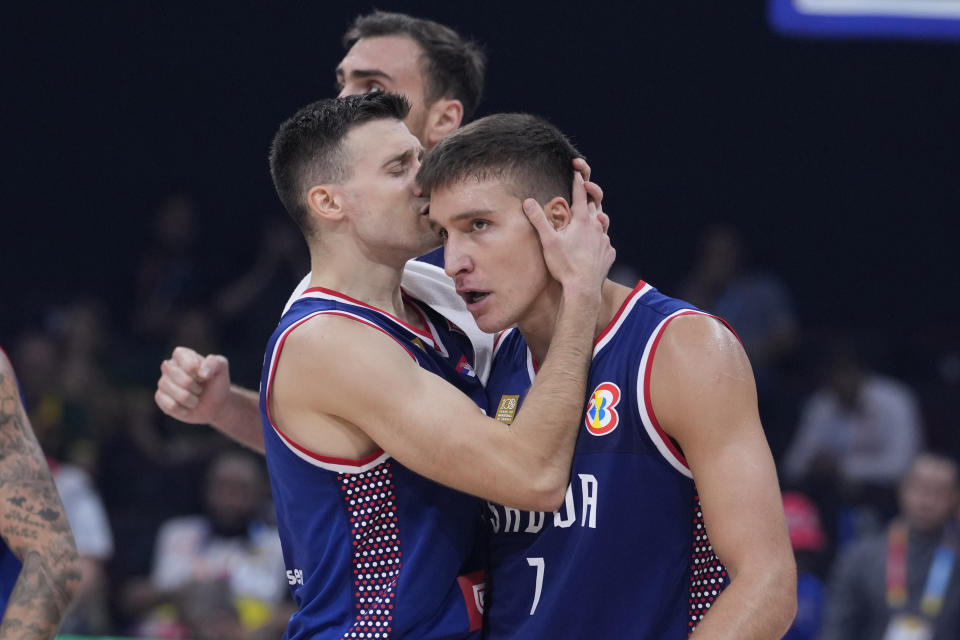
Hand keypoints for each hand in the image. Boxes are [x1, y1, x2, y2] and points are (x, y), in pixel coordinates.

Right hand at [155, 346, 231, 425]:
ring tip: (195, 398)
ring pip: (173, 393)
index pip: (180, 356)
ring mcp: (163, 383)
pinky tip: (188, 407)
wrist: (216, 404)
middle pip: (176, 375)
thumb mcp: (222, 368)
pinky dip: (184, 410)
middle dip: (194, 386)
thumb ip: (215, 363)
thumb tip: (201, 372)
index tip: (203, 375)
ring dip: (191, 400)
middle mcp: (168, 367)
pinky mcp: (160, 398)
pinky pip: (169, 406)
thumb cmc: (216, 383)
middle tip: (200, 389)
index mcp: (182, 355)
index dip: (193, 367)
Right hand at [522, 171, 614, 297]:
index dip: (578, 180)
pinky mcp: (608, 253)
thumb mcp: (548, 240)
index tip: (576, 169)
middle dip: (590, 192)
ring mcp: (604, 240)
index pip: (580, 193)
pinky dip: (599, 239)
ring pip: (602, 222)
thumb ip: (539, 219)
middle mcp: (596, 226)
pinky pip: (604, 242)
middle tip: (586, 185)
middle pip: (595, 204)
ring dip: (596, 217)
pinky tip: (593, 245)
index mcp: (582, 220)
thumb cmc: (564, 264)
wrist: (583, 288)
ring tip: (592, 217)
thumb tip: (528, 201)